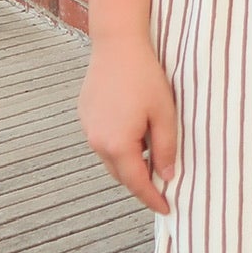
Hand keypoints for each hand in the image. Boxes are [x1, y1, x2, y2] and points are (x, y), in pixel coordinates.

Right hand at [78, 34, 177, 213]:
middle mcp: (97, 141)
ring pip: (110, 158)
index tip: (166, 209)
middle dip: (141, 182)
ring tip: (151, 151)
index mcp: (118, 144)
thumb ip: (166, 148)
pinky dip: (118, 144)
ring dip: (129, 162)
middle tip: (162, 184)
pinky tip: (134, 129)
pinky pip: (102, 140)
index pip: (137, 183)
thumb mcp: (164, 113)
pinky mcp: (84, 115)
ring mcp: (87, 128)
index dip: (153, 199)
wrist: (117, 44)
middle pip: (121, 175)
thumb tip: (166, 176)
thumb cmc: (145, 76)